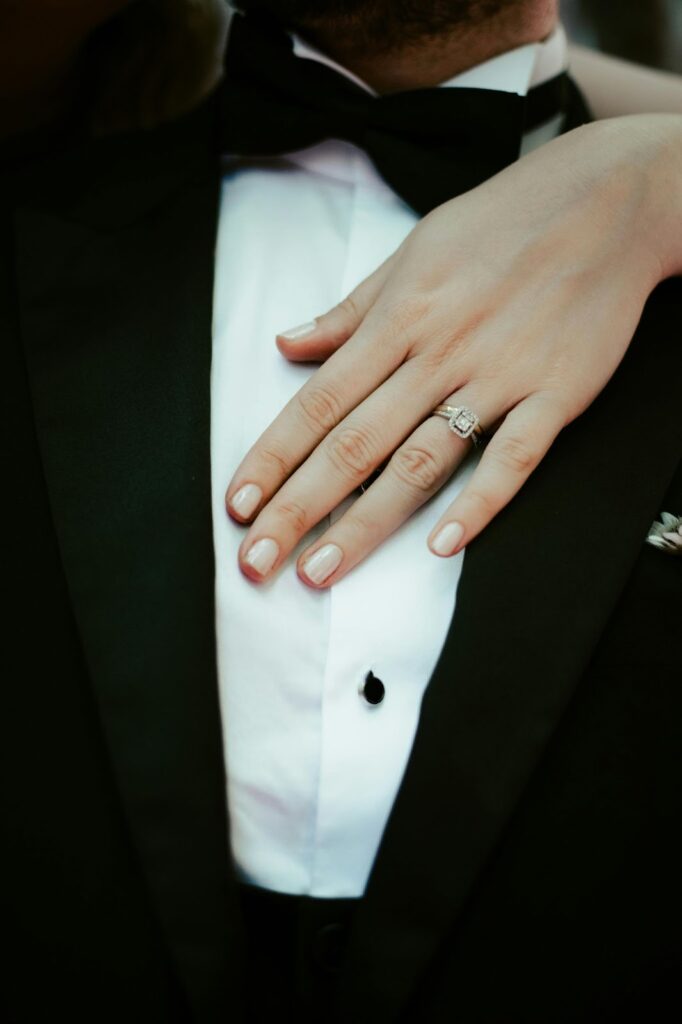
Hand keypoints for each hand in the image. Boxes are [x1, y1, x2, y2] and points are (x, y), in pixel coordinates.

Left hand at [225, 114, 681, 587]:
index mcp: (397, 320)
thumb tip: (289, 343)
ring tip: (321, 569)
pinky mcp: (553, 394)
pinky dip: (479, 502)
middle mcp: (437, 354)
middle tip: (257, 561)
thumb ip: (349, 310)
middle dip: (297, 508)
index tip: (237, 503)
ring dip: (365, 523)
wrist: (605, 201)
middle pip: (353, 445)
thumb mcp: (411, 252)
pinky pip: (514, 458)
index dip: (272, 457)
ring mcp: (497, 377)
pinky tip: (442, 545)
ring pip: (419, 463)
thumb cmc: (501, 223)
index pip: (317, 403)